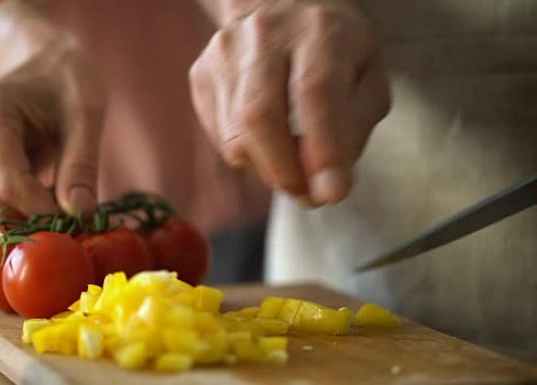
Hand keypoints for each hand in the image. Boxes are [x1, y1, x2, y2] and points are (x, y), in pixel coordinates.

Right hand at [0, 1, 104, 223]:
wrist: (43, 65)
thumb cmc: (66, 82)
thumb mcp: (85, 113)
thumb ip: (82, 163)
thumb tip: (80, 213)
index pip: (8, 183)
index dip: (43, 212)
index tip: (77, 222)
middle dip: (30, 226)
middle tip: (70, 232)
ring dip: (24, 225)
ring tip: (64, 217)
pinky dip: (19, 217)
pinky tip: (49, 208)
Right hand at [189, 0, 389, 205]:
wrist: (281, 6)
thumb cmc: (335, 50)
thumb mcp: (368, 80)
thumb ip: (353, 130)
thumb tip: (326, 188)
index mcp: (319, 30)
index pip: (315, 92)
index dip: (322, 149)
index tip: (331, 193)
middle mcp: (264, 34)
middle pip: (259, 116)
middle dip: (284, 172)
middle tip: (307, 195)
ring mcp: (224, 53)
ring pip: (234, 136)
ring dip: (267, 168)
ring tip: (292, 165)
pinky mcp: (202, 74)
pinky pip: (219, 137)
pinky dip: (247, 155)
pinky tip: (267, 140)